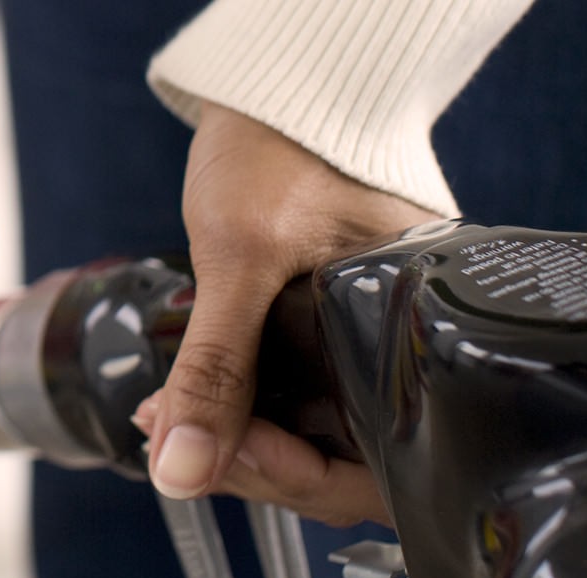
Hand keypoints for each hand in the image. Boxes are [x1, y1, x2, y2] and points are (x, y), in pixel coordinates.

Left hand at [135, 103, 438, 525]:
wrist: (283, 91)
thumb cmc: (284, 147)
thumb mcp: (238, 258)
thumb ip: (215, 369)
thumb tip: (182, 470)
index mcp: (417, 342)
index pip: (373, 470)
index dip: (292, 476)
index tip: (216, 454)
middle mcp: (404, 357)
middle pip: (344, 469)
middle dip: (255, 467)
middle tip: (176, 443)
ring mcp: (369, 351)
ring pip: (316, 442)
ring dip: (239, 445)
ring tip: (168, 422)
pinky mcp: (335, 341)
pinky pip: (301, 406)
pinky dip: (245, 415)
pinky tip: (192, 405)